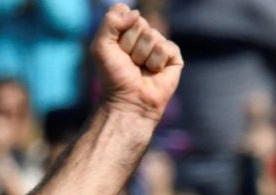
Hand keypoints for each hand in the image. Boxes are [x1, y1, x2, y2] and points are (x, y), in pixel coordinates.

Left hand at [93, 4, 182, 121]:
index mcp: (126, 31)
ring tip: (140, 69)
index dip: (119, 33)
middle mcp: (143, 36)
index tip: (116, 50)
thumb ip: (110, 23)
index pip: (126, 14)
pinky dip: (156, 61)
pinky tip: (153, 72)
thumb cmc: (113, 76)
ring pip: (152, 35)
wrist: (128, 100)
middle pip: (139, 23)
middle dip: (129, 45)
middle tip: (128, 62)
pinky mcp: (173, 56)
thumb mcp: (101, 47)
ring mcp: (159, 45)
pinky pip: (165, 47)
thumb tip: (134, 12)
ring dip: (141, 55)